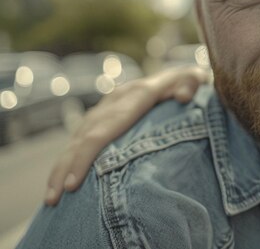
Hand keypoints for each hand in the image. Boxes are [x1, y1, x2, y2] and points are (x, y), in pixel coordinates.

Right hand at [44, 65, 207, 205]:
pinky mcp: (104, 114)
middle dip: (66, 167)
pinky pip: (82, 137)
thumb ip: (190, 86)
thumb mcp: (195, 81)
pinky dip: (70, 158)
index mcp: (137, 95)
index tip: (73, 182)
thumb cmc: (191, 83)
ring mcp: (107, 107)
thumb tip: (182, 97)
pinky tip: (61, 178)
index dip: (86, 154)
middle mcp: (116, 100)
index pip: (106, 128)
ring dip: (62, 166)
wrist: (181, 73)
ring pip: (79, 137)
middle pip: (85, 136)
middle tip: (52, 198)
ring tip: (51, 196)